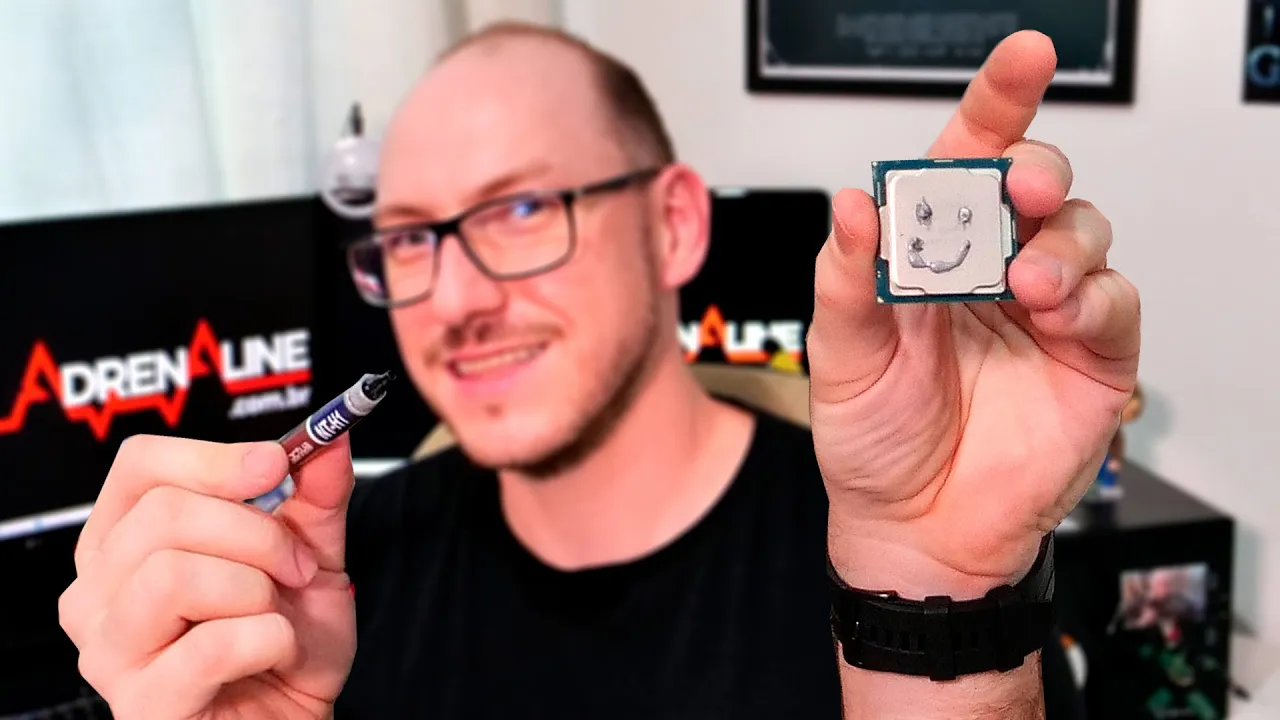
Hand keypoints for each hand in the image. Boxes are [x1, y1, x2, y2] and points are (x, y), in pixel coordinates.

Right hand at [59, 434, 357, 718]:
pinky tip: (272, 653)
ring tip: (274, 613)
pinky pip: (212, 644)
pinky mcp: (142, 703)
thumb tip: (330, 437)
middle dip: (255, 532)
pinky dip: (268, 640)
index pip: (140, 465)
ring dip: (256, 588)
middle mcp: (100, 590)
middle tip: (293, 564)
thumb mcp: (310, 555)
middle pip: (163, 513)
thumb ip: (317, 495)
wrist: (292, 719)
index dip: (212, 458)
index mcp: (127, 540)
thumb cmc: (282, 644)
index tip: (273, 464)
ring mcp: (111, 649)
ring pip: (174, 573)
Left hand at [807, 30, 1140, 596]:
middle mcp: (993, 270)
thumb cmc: (874, 437)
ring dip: (1060, 242)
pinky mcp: (1091, 357)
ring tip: (1024, 281)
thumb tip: (853, 202)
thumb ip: (847, 278)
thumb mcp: (841, 355)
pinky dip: (1091, 297)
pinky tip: (1053, 312)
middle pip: (1038, 183)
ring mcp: (1047, 311)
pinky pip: (1115, 303)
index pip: (966, 163)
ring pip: (1083, 232)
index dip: (995, 106)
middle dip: (1036, 170)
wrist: (912, 528)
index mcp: (930, 254)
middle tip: (1019, 189)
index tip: (1020, 59)